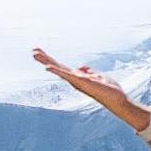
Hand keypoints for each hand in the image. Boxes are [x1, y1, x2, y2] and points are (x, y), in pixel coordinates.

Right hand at [32, 47, 150, 132]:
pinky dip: (57, 71)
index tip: (41, 53)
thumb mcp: (98, 76)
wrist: (117, 99)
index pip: (61, 67)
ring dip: (46, 61)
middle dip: (45, 59)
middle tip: (33, 51)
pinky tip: (47, 67)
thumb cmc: (110, 90)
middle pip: (57, 67)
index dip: (51, 60)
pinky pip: (67, 75)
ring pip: (58, 69)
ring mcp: (76, 81)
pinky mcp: (81, 82)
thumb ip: (89, 72)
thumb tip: (81, 68)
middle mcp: (74, 80)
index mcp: (78, 78)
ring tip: (35, 54)